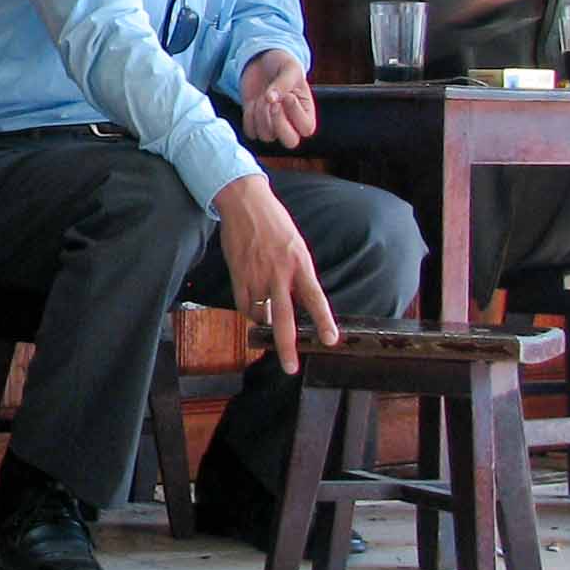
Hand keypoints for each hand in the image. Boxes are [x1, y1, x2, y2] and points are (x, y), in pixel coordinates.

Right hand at [213, 173, 338, 375]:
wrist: (245, 202)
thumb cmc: (274, 223)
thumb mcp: (296, 246)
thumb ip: (298, 273)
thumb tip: (299, 301)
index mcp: (299, 262)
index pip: (315, 297)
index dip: (323, 320)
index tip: (330, 340)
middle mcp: (278, 272)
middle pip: (284, 317)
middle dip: (287, 345)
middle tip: (290, 367)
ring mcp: (256, 274)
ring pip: (261, 313)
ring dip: (265, 322)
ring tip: (268, 319)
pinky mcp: (238, 274)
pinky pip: (244, 304)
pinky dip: (250, 311)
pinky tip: (254, 309)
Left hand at [239, 50, 316, 148]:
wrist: (262, 62)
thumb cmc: (282, 65)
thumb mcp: (289, 68)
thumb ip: (284, 83)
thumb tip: (271, 98)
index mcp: (306, 112)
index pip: (307, 128)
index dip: (295, 114)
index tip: (288, 95)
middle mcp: (291, 123)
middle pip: (290, 142)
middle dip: (279, 124)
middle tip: (273, 104)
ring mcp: (272, 125)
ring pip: (267, 136)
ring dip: (262, 115)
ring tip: (262, 97)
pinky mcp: (255, 123)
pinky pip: (251, 131)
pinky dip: (249, 117)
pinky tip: (252, 102)